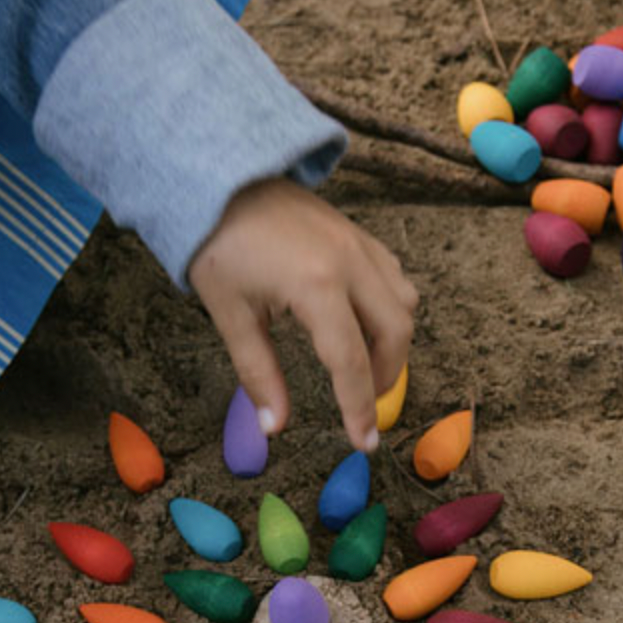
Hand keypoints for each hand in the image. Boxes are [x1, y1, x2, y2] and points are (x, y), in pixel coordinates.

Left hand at [189, 177, 417, 450]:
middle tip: (360, 405)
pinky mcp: (359, 235)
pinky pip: (393, 277)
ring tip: (362, 368)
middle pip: (394, 334)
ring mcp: (360, 245)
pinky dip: (390, 309)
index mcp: (316, 286)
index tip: (363, 443)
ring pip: (403, 304)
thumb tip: (275, 427)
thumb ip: (258, 373)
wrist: (222, 179)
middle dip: (384, 377)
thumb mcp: (230, 315)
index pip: (350, 362)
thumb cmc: (219, 247)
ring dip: (392, 343)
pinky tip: (364, 323)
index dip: (358, 408)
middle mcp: (350, 264)